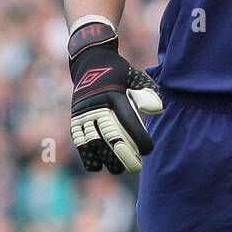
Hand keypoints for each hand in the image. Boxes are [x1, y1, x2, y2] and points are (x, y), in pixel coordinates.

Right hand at [68, 17, 161, 173]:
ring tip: (120, 168)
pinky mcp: (74, 120)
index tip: (148, 150)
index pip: (127, 120)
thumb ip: (147, 91)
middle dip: (124, 154)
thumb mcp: (135, 76)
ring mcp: (83, 113)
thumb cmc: (119, 73)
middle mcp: (96, 105)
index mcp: (113, 94)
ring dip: (106, 158)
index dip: (138, 137)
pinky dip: (87, 156)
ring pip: (93, 141)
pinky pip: (79, 141)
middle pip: (110, 134)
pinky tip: (98, 166)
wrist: (90, 63)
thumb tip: (157, 110)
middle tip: (137, 167)